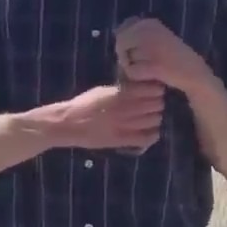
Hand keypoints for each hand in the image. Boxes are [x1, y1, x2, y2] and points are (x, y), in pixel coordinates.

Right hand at [46, 82, 165, 151]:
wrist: (68, 124)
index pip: (151, 90)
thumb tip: (139, 86)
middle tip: (154, 104)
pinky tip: (150, 131)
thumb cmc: (84, 104)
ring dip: (155, 117)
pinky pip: (146, 138)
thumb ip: (122, 89)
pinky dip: (153, 134)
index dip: (157, 89)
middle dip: (158, 103)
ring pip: (154, 120)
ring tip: (151, 117)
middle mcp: (125, 109)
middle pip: (156, 105)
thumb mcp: (103, 90)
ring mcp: (124, 126)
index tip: (156, 90)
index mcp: (121, 94)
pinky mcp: (121, 140)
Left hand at [115, 18, 208, 93]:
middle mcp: (149, 30)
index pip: (123, 29)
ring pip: (125, 59)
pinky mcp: (153, 65)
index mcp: (149, 22)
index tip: (142, 50)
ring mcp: (152, 47)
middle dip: (126, 55)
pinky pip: (131, 72)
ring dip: (133, 67)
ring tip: (152, 68)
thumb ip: (136, 33)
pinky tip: (153, 76)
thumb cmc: (172, 58)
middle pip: (120, 43)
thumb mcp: (155, 37)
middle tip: (144, 63)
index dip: (128, 43)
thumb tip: (116, 33)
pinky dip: (139, 78)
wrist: (195, 74)